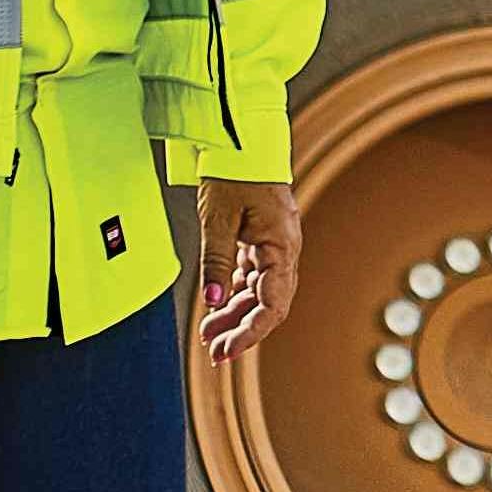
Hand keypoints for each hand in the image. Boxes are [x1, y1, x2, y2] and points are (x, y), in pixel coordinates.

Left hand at [199, 178, 303, 363]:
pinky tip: (216, 307)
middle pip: (267, 303)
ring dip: (235, 314)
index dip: (251, 332)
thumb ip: (216, 264)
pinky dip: (234, 293)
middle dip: (242, 331)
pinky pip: (252, 275)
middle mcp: (283, 249)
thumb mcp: (218, 220)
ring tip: (208, 333)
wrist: (240, 138)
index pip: (272, 304)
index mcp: (281, 246)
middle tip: (215, 353)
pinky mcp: (262, 239)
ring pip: (258, 292)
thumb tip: (214, 303)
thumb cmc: (234, 171)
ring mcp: (274, 244)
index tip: (227, 350)